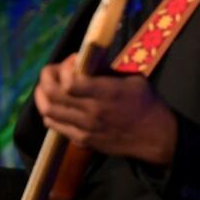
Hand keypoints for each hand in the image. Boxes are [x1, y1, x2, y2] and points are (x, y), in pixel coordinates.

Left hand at [34, 53, 177, 164]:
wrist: (157, 137)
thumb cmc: (147, 103)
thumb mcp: (133, 79)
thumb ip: (106, 70)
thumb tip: (84, 59)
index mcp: (107, 93)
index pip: (69, 81)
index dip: (64, 68)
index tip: (74, 61)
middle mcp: (92, 111)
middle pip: (52, 94)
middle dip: (46, 77)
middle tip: (51, 71)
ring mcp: (85, 128)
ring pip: (48, 111)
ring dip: (42, 95)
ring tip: (46, 86)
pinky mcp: (83, 140)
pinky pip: (55, 126)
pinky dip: (49, 113)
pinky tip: (55, 105)